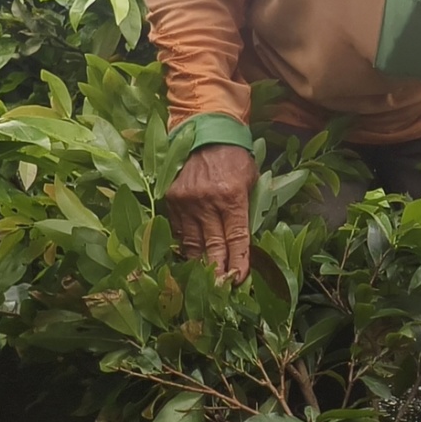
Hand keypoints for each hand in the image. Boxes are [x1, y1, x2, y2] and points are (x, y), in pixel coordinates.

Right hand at [166, 143, 255, 281]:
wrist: (205, 130)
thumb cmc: (234, 157)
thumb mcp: (250, 179)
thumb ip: (247, 208)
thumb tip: (245, 241)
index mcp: (231, 196)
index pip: (237, 238)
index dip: (238, 262)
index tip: (239, 280)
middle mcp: (207, 201)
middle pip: (213, 246)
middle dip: (218, 271)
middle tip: (220, 291)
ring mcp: (186, 201)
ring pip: (192, 243)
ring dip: (199, 265)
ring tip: (204, 282)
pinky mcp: (170, 199)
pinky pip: (178, 230)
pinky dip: (184, 245)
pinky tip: (190, 258)